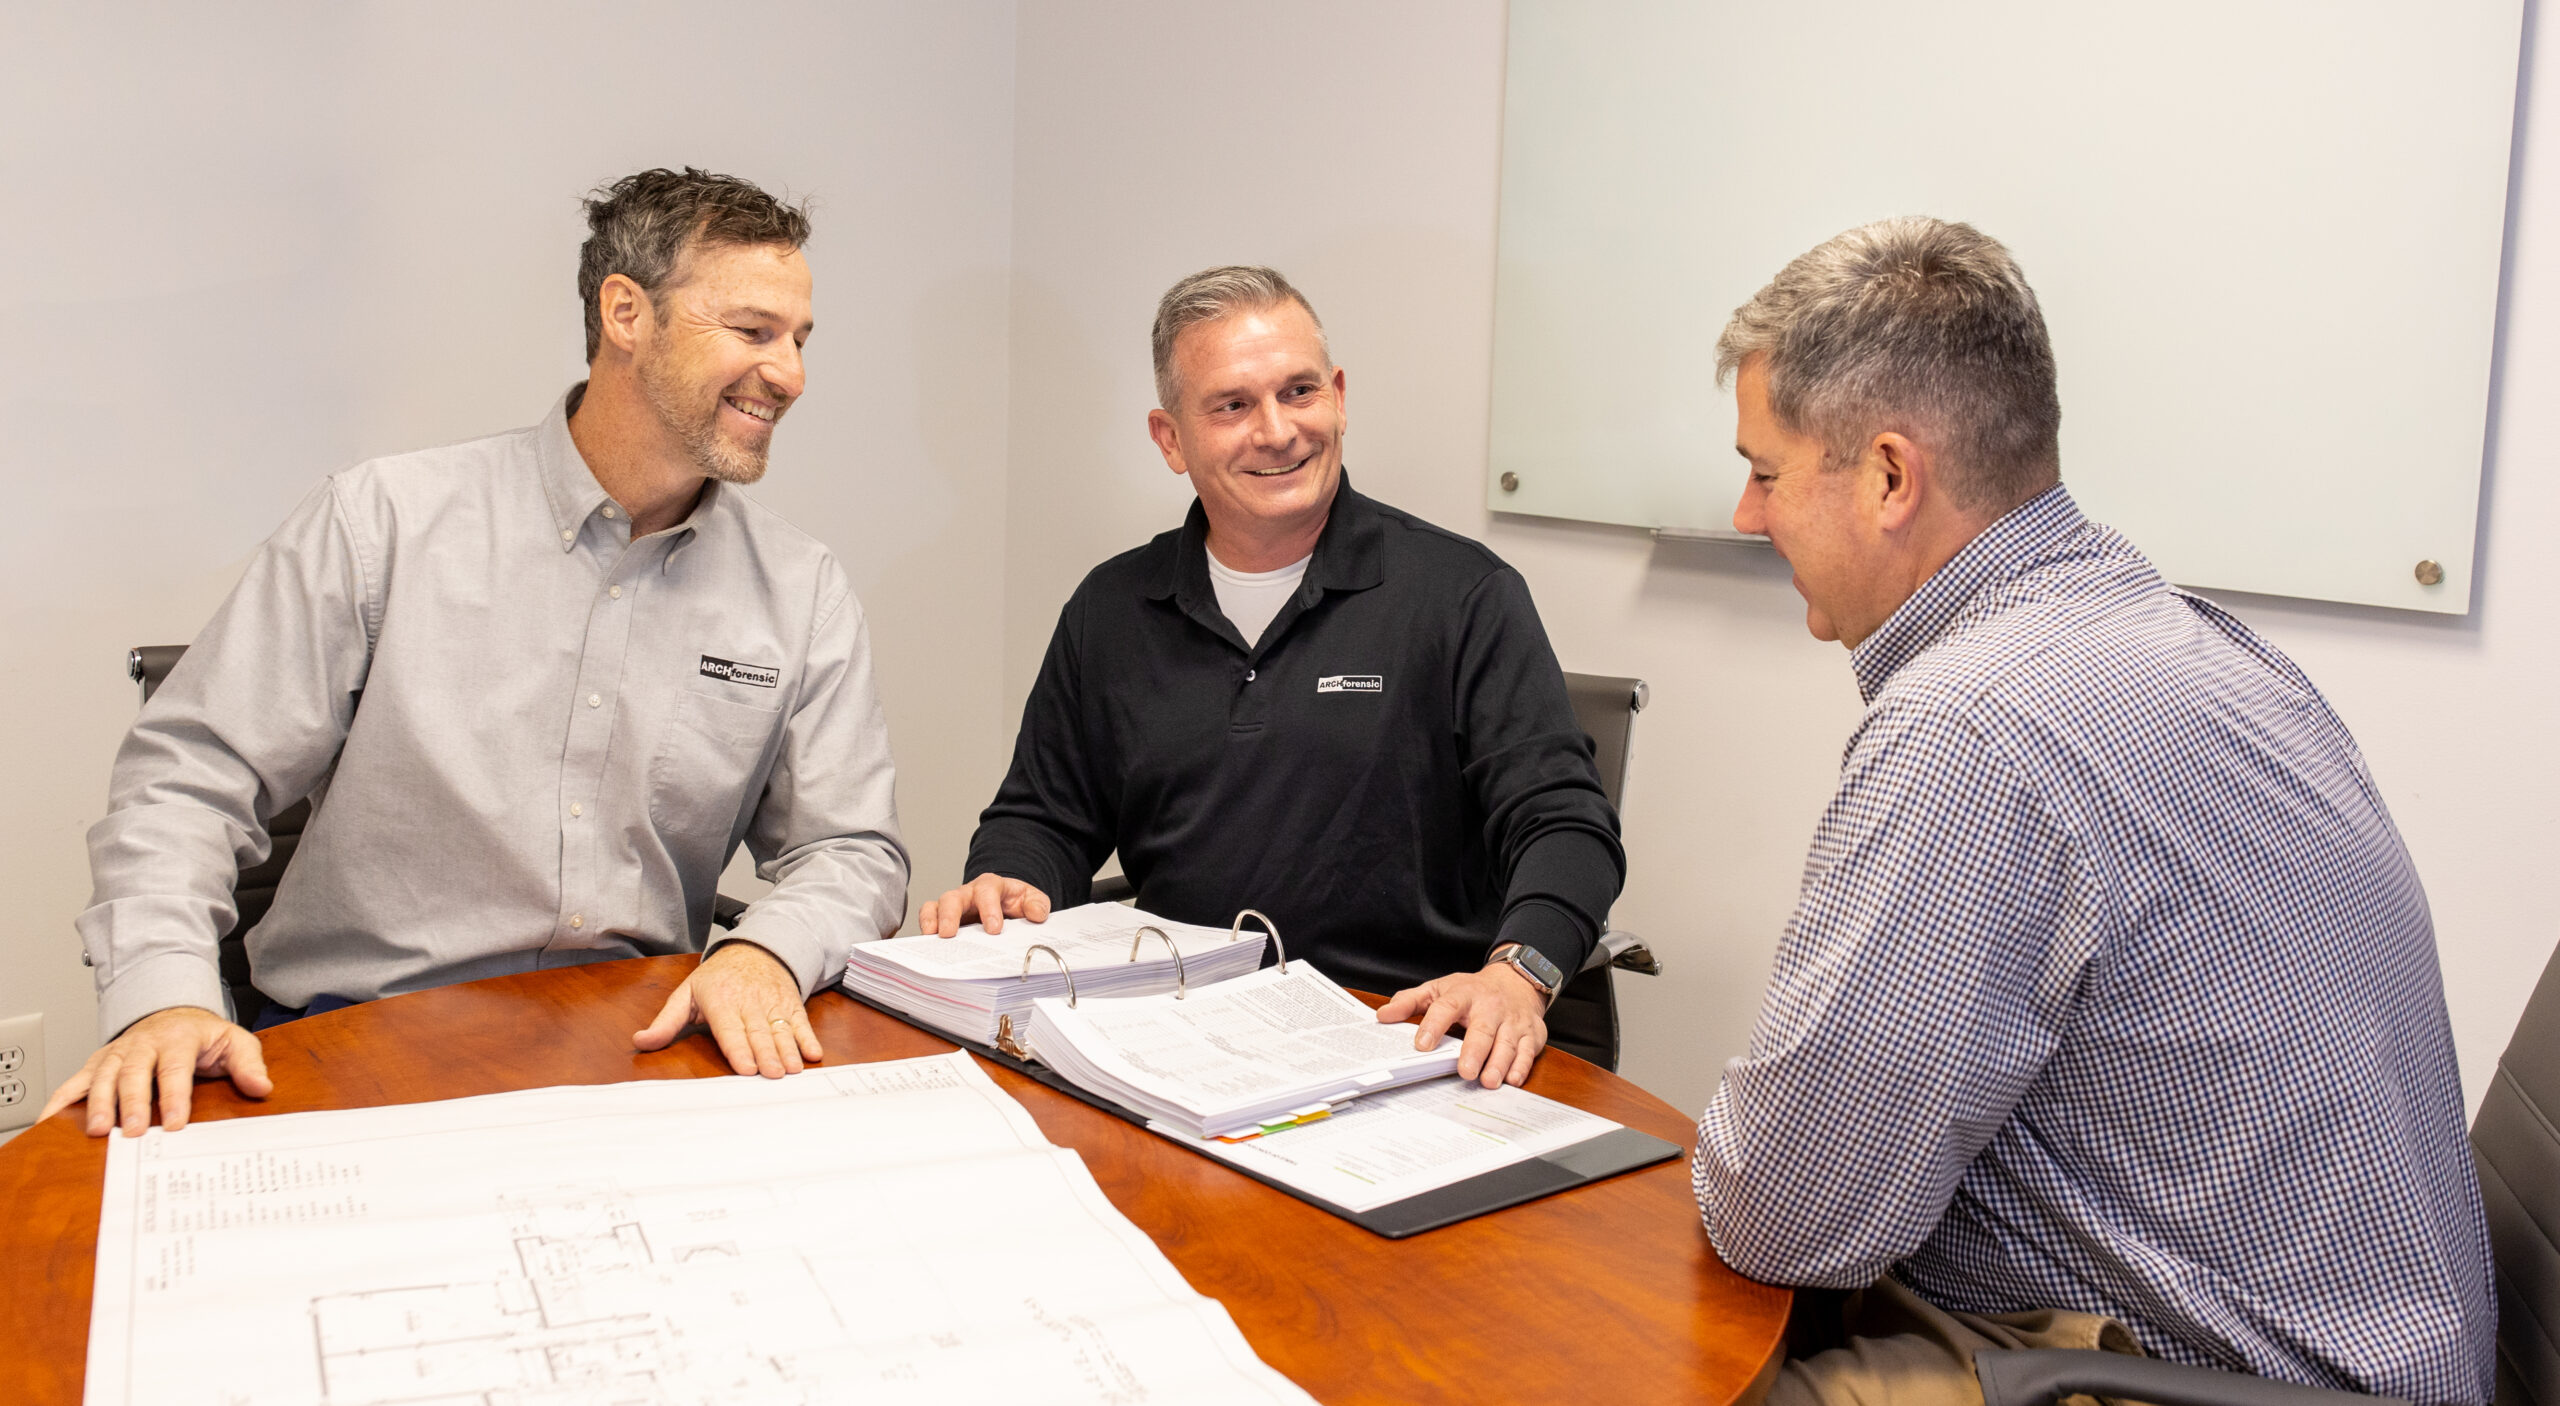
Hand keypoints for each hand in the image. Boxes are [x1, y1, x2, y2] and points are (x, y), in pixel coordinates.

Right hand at [40, 1005, 272, 1136]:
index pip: (176, 1068)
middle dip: (131, 1103)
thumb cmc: (203, 1036)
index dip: (174, 1096)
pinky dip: (60, 1100)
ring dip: (99, 1103)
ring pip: (104, 1076)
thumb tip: (261, 1087)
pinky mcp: (98, 1063)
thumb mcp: (234, 1042)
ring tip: (98, 1131)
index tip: (173, 1123)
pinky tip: (50, 1121)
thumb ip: (248, 1064)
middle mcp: (144, 1044)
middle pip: (135, 1073)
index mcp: (180, 1038)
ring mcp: (118, 1053)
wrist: (173, 1014)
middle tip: (130, 1133)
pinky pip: (76, 1081)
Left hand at [633, 941, 819, 1077]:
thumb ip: (666, 1022)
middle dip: (767, 1054)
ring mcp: (772, 1004)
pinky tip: (813, 1053)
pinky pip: (801, 1023)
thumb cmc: (717, 978)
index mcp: (720, 1001)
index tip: (746, 1067)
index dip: (739, 1049)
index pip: (730, 1029)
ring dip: (789, 1050)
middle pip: (758, 1032)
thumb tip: (640, 1042)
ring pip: (781, 1030)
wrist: (756, 949)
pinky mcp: (791, 1006)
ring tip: (793, 1069)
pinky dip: (808, 1038)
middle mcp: (749, 1003)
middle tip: (773, 1074)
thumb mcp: (686, 994)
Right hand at [920, 873, 1051, 937]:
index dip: (989, 909)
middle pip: (954, 897)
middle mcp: (968, 893)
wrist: (1006, 904)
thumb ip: (1037, 904)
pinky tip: (927, 942)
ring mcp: (953, 905)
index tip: (994, 929)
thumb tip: (1036, 914)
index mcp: (992, 886)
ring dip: (933, 921)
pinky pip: (928, 916)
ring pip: (937, 906)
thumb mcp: (1031, 900)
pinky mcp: (944, 918)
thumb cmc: (1015, 902)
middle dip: (951, 915)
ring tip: (934, 938)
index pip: (988, 892)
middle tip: (950, 934)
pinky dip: (925, 926)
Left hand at [1375, 965, 1549, 1088]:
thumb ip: (1410, 1001)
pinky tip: (1512, 1079)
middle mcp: (1490, 1007)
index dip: (1433, 1025)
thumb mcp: (1440, 988)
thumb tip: (1383, 1015)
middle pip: (1482, 1029)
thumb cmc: (1473, 991)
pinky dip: (1522, 1066)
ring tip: (1488, 1081)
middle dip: (1474, 1051)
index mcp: (1464, 995)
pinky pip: (1528, 1051)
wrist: (1516, 981)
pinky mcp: (1531, 1033)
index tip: (1422, 1045)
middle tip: (1465, 1071)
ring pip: (1508, 1043)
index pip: (1446, 1007)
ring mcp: (1513, 1021)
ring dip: (1499, 1063)